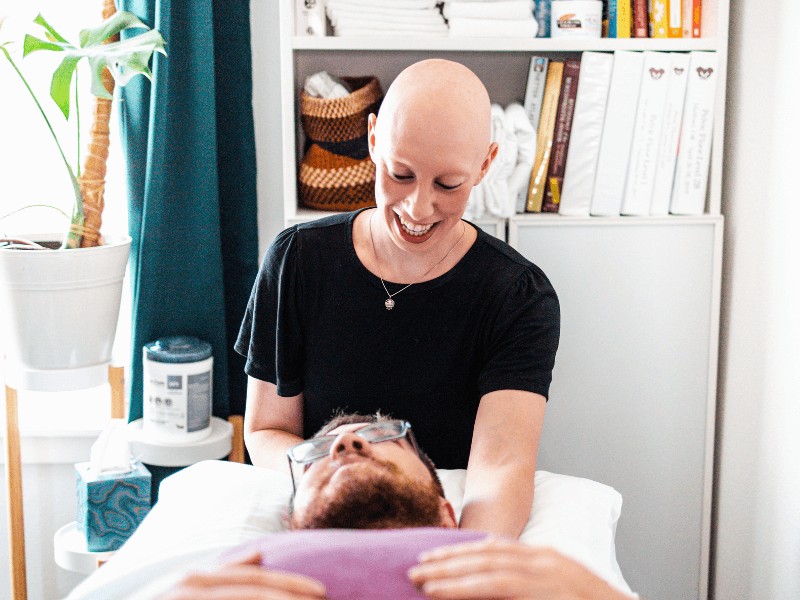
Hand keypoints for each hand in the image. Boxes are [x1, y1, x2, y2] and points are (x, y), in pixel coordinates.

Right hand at [161, 551, 326, 599]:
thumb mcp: (189, 587)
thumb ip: (223, 574)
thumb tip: (258, 556)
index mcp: (196, 579)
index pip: (253, 580)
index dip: (290, 585)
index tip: (321, 593)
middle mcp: (190, 586)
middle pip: (253, 592)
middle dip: (291, 597)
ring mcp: (183, 596)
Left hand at [408, 538, 631, 599]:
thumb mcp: (558, 591)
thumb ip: (529, 586)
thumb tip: (498, 590)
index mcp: (549, 559)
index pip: (498, 549)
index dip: (463, 553)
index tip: (435, 559)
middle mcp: (548, 561)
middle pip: (487, 555)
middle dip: (448, 560)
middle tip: (415, 567)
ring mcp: (550, 576)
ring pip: (487, 569)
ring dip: (449, 575)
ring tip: (419, 580)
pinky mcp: (546, 593)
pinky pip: (497, 589)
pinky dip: (465, 591)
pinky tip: (441, 593)